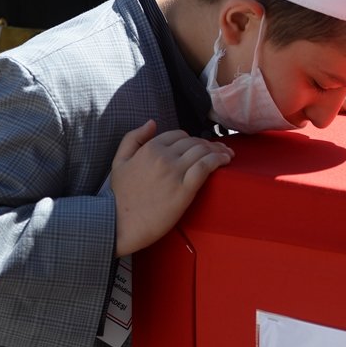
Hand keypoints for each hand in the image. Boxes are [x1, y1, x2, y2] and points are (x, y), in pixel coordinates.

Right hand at [109, 119, 232, 256]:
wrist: (119, 224)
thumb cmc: (119, 196)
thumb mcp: (119, 161)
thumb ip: (133, 138)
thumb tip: (152, 122)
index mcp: (150, 148)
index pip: (178, 135)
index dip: (191, 139)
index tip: (198, 147)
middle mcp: (163, 156)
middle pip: (193, 142)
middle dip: (208, 144)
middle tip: (219, 150)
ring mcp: (174, 172)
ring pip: (202, 151)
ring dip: (217, 150)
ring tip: (227, 155)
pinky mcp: (184, 190)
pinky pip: (205, 167)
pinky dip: (218, 160)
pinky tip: (225, 161)